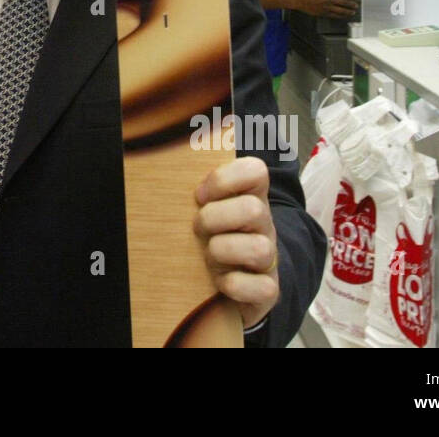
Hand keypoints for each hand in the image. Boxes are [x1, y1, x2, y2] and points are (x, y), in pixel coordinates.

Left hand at [194, 156, 279, 329]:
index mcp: (251, 197)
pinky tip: (221, 281)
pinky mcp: (268, 289)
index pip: (255, 170)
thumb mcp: (209, 207)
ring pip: (258, 248)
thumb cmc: (216, 236)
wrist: (237, 281)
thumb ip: (201, 186)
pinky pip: (260, 287)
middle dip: (215, 218)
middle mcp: (265, 225)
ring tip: (208, 256)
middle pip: (253, 209)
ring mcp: (269, 258)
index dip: (223, 180)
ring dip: (222, 251)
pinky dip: (234, 285)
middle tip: (198, 227)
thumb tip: (169, 149)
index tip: (200, 195)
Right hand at [295, 0, 356, 17]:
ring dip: (347, 12)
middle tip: (355, 6)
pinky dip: (340, 16)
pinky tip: (343, 16)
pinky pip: (334, 15)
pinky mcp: (323, 13)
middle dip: (351, 5)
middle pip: (343, 3)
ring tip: (352, 12)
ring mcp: (326, 6)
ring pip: (340, 10)